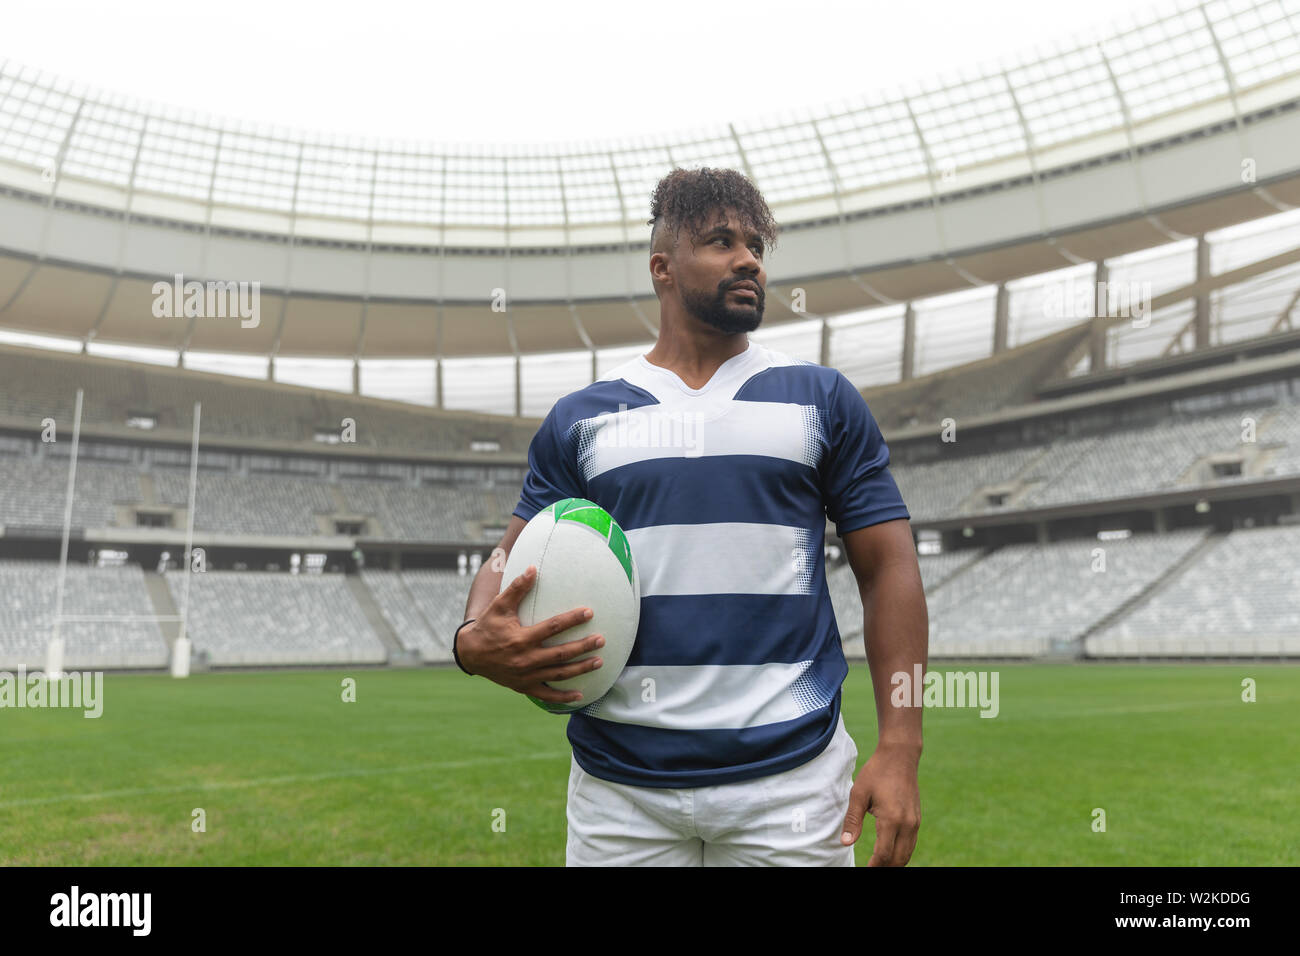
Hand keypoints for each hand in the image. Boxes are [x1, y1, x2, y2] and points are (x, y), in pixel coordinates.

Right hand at [457, 565, 604, 706]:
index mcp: (521, 638)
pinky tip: (580, 696)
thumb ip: (517, 588)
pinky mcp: (523, 687)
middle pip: (560, 654)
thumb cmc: (488, 626)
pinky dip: (563, 698)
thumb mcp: (499, 606)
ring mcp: (525, 675)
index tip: (589, 612)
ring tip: (599, 662)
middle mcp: (525, 659)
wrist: (470, 654)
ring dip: (580, 669)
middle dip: (583, 647)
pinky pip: (546, 695)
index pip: (552, 627)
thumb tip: (533, 568)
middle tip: (601, 640)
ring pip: (558, 674)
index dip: (572, 619)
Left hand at [839, 742, 920, 865]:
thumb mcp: (859, 793)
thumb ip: (853, 820)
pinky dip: (901, 853)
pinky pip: (911, 844)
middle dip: (885, 867)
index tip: (865, 870)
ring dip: (894, 863)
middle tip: (871, 869)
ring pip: (907, 853)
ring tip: (879, 865)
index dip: (874, 866)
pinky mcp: (917, 819)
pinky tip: (890, 854)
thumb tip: (845, 843)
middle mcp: (907, 824)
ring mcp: (915, 822)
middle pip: (898, 859)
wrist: (900, 756)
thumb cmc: (876, 772)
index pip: (884, 854)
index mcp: (892, 819)